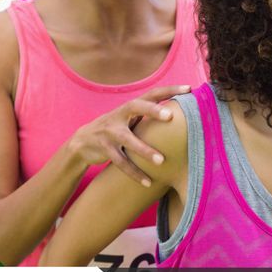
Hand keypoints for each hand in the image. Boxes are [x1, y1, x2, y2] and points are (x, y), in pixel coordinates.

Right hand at [68, 85, 191, 186]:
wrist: (83, 141)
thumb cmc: (116, 128)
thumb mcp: (129, 119)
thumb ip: (149, 116)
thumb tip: (181, 114)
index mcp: (130, 106)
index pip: (152, 94)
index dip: (170, 90)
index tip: (189, 89)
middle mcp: (119, 115)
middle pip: (136, 107)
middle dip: (153, 110)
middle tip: (171, 116)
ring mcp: (110, 132)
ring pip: (128, 140)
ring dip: (145, 151)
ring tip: (161, 161)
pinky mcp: (104, 149)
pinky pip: (120, 162)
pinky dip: (134, 173)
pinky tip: (148, 182)